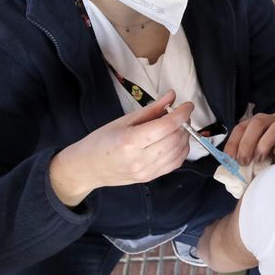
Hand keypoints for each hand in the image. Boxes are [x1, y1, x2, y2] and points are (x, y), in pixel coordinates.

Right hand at [49, 90, 193, 205]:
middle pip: (175, 139)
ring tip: (178, 127)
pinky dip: (181, 150)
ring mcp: (147, 171)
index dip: (181, 113)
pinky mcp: (151, 178)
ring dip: (184, 137)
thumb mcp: (124, 120)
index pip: (166, 126)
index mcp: (130, 141)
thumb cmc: (101, 140)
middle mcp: (140, 159)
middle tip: (181, 115)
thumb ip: (152, 109)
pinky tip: (176, 141)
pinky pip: (175, 163)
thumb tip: (172, 96)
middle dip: (184, 124)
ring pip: (179, 152)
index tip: (187, 105)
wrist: (87, 168)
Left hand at [223, 113, 274, 164]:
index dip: (233, 142)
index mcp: (254, 124)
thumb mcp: (255, 158)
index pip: (240, 128)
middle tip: (244, 161)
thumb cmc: (272, 157)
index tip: (230, 158)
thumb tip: (229, 169)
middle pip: (257, 123)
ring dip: (264, 144)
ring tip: (260, 159)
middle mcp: (269, 120)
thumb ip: (244, 159)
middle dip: (247, 143)